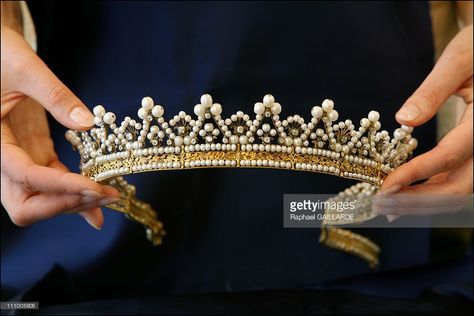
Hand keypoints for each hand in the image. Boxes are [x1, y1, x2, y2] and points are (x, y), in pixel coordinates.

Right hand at [1, 25, 119, 228]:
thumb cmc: (0, 54)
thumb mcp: (25, 68)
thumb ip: (55, 95)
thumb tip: (88, 122)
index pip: (25, 175)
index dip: (60, 186)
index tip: (95, 187)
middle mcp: (3, 157)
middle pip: (27, 203)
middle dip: (66, 204)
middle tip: (105, 196)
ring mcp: (20, 158)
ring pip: (40, 199)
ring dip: (75, 202)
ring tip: (111, 198)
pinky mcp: (34, 153)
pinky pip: (53, 183)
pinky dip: (75, 192)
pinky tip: (99, 195)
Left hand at [373, 25, 472, 217]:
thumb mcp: (459, 61)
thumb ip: (433, 90)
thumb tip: (403, 119)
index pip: (448, 157)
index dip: (415, 175)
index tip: (384, 187)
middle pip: (456, 188)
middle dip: (416, 201)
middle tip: (381, 206)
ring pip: (458, 190)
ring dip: (421, 203)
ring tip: (386, 207)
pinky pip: (457, 180)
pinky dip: (431, 193)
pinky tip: (405, 196)